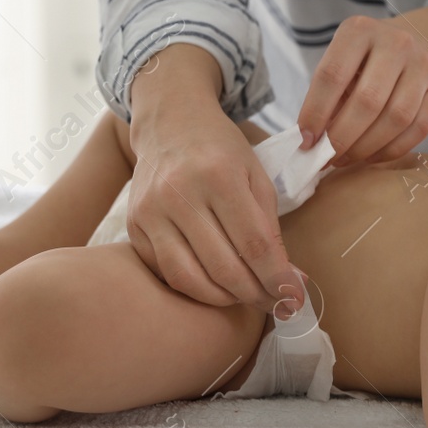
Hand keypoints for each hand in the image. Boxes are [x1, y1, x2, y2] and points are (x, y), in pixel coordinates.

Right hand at [127, 45, 303, 316]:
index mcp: (219, 175)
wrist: (169, 124)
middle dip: (255, 295)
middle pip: (223, 268)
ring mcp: (150, 211)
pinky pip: (166, 273)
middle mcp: (179, 194)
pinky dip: (195, 287)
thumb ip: (271, 229)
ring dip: (224, 299)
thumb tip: (290, 281)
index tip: (294, 299)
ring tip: (246, 296)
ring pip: (189, 279)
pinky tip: (215, 285)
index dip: (277, 279)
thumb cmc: (221, 151)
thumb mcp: (256, 177)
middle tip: (275, 303)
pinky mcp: (133, 226)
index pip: (254, 244)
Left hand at [297, 5, 427, 166]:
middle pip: (367, 101)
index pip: (332, 75)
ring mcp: (422, 65)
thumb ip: (326, 97)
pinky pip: (418, 129)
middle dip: (342, 137)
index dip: (315, 112)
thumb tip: (311, 143)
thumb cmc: (364, 61)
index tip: (305, 141)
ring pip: (396, 118)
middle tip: (326, 158)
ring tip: (346, 159)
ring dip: (367, 147)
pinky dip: (391, 150)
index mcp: (359, 31)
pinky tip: (371, 155)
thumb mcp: (341, 63)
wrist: (413, 44)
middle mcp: (395, 42)